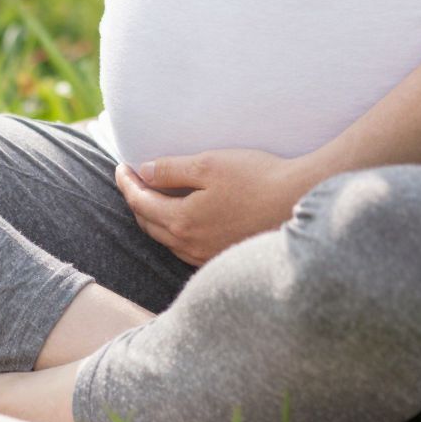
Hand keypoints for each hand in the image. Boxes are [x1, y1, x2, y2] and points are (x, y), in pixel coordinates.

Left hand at [113, 146, 313, 266]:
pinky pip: (185, 247)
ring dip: (154, 217)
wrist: (299, 201)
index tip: (121, 166)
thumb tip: (143, 172)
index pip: (140, 202)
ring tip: (151, 196)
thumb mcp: (209, 164)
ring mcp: (207, 256)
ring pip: (167, 239)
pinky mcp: (223, 257)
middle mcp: (191, 245)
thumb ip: (171, 169)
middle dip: (136, 200)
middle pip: (149, 224)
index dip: (127, 182)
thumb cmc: (256, 178)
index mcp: (183, 221)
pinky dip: (174, 230)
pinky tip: (182, 218)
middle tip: (132, 179)